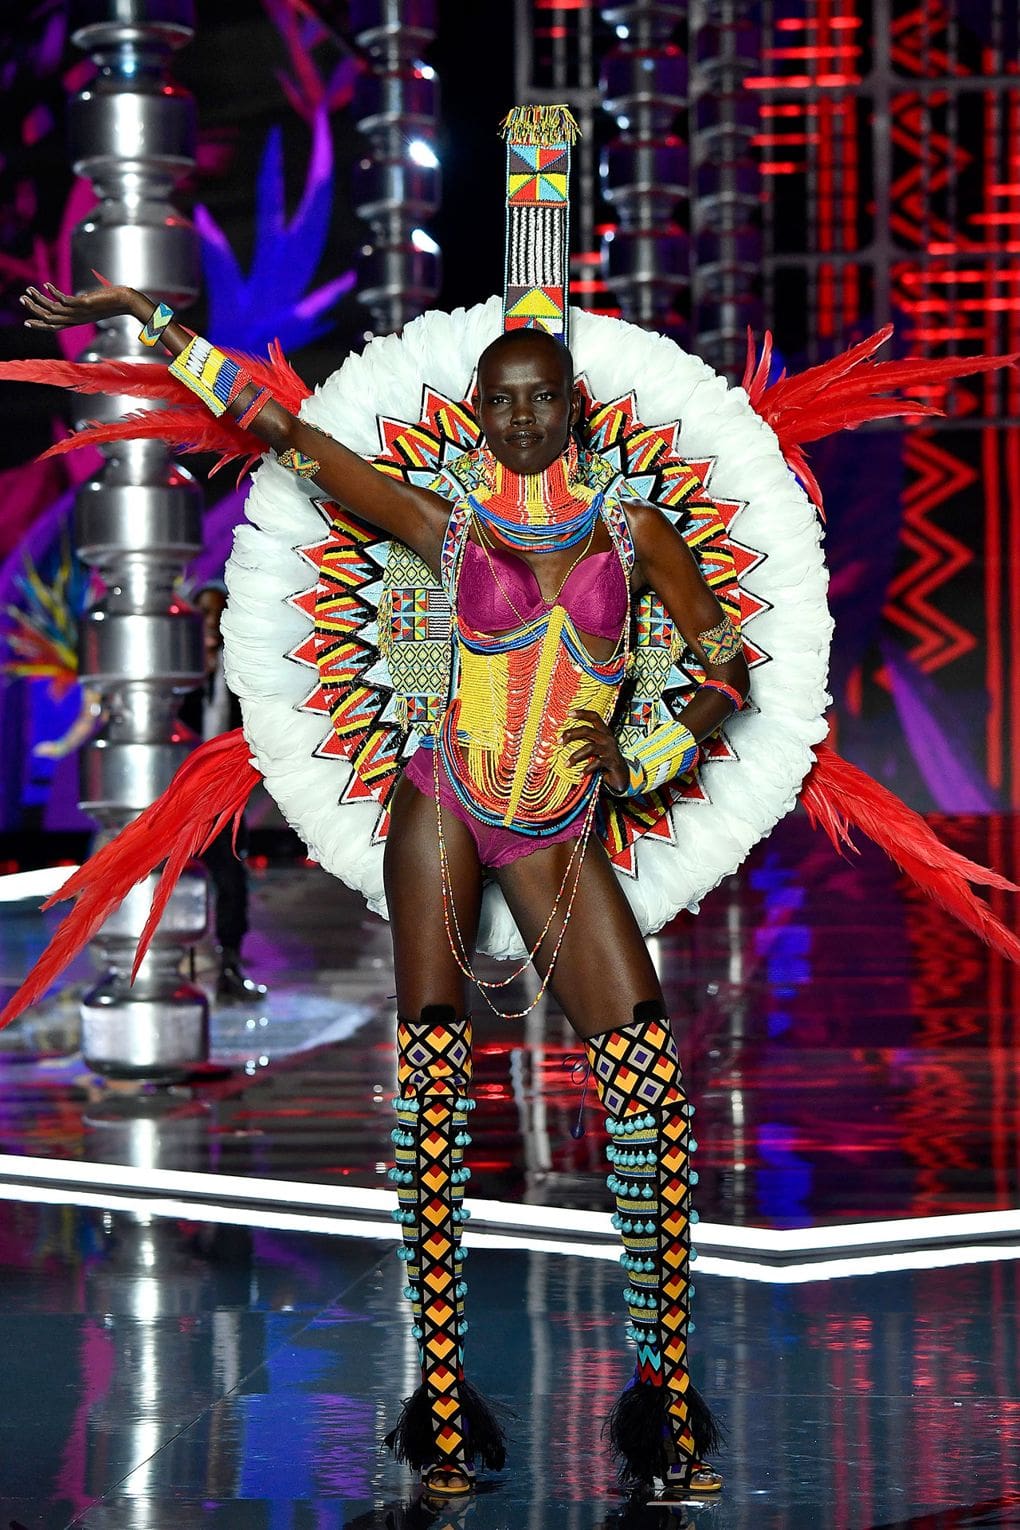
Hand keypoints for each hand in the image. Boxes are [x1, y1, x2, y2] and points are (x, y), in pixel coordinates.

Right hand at [20, 281, 146, 330]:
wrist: (127, 301)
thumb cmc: (113, 301)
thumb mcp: (94, 304)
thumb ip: (84, 303)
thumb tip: (82, 299)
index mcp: (78, 320)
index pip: (55, 326)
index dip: (41, 325)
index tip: (27, 321)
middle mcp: (78, 319)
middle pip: (50, 319)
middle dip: (34, 310)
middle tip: (22, 299)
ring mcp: (81, 312)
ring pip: (54, 310)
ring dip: (40, 300)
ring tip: (29, 290)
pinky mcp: (85, 304)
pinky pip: (65, 301)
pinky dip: (54, 293)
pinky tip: (47, 285)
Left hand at [563, 707, 629, 793]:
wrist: (621, 775)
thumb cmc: (604, 759)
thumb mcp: (596, 747)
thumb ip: (585, 741)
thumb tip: (563, 739)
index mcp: (604, 732)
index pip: (594, 717)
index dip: (582, 713)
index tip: (569, 713)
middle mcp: (607, 738)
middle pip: (587, 730)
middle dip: (571, 734)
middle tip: (559, 742)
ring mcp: (610, 750)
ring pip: (589, 747)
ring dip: (575, 756)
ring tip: (566, 764)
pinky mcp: (611, 761)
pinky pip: (596, 763)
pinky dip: (586, 769)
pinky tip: (579, 775)